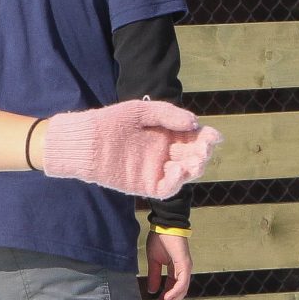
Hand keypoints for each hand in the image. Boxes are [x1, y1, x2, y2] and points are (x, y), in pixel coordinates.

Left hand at [37, 100, 220, 198]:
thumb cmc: (110, 122)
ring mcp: (156, 170)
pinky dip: (176, 181)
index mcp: (167, 135)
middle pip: (194, 156)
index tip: (214, 136)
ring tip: (194, 161)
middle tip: (204, 148)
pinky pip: (166, 188)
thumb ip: (167, 114)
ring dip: (195, 167)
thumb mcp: (140, 111)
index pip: (195, 138)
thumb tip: (194, 122)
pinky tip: (177, 169)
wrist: (83, 141)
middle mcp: (165, 153)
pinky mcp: (144, 185)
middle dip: (203, 153)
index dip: (207, 138)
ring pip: (185, 173)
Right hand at [144, 230, 193, 299]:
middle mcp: (183, 272)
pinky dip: (174, 292)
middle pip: (177, 294)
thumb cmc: (160, 240)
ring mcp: (185, 269)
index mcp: (176, 271)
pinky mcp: (184, 265)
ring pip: (180, 291)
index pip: (170, 290)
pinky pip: (181, 283)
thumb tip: (152, 290)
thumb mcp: (154, 261)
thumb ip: (154, 276)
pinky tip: (165, 298)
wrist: (165, 225)